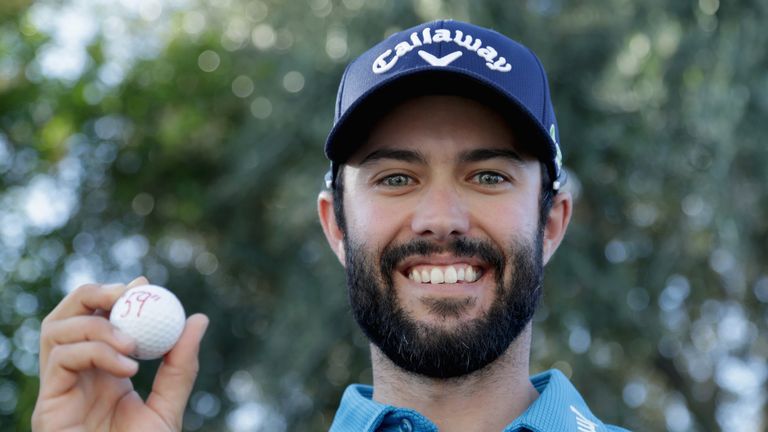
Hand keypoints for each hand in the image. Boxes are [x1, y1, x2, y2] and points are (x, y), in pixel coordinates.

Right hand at [32, 277, 208, 431]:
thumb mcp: (168, 407)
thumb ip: (181, 366)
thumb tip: (199, 319)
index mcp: (103, 371)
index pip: (98, 318)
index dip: (117, 295)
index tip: (145, 283)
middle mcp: (77, 373)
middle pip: (68, 314)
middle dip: (96, 295)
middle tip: (128, 293)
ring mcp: (59, 386)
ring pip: (57, 329)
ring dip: (96, 324)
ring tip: (132, 343)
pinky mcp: (47, 404)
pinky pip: (61, 358)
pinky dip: (95, 351)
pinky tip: (128, 367)